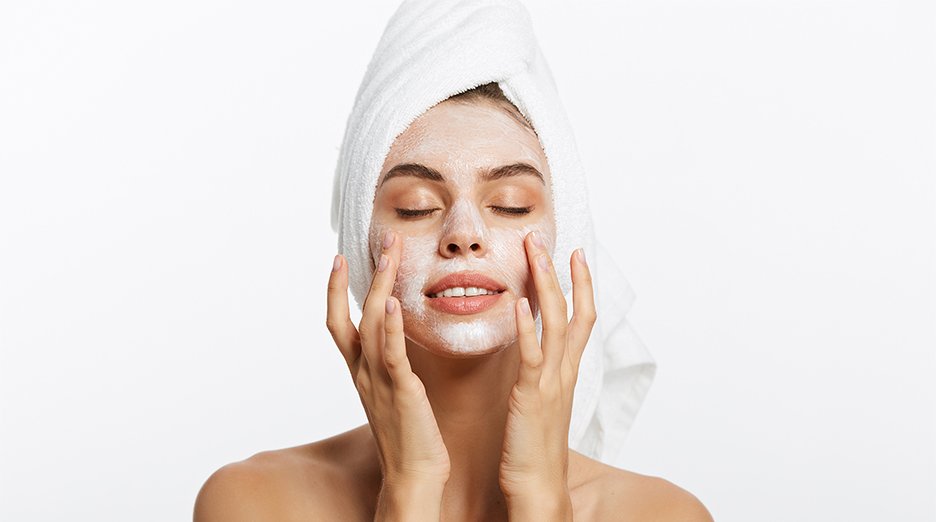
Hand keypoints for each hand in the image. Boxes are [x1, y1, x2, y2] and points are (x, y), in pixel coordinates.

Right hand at [326, 230, 450, 488]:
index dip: (337, 290)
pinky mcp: (400, 392)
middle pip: (353, 313)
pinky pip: (390, 355)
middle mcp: (363, 372)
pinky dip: (388, 328)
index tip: (342, 258)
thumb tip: (395, 341)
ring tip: (392, 254)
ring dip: (381, 286)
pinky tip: (392, 304)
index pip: (339, 322)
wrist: (414, 475)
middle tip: (382, 239)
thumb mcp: (393, 392)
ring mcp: (378, 381)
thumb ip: (390, 365)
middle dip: (365, 274)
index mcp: (361, 371)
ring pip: (371, 325)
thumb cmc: (409, 434)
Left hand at [498, 232, 595, 512]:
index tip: (575, 255)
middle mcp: (563, 372)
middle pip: (571, 312)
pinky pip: (531, 357)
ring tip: (534, 253)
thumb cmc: (533, 449)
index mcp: (565, 373)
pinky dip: (526, 328)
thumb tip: (530, 351)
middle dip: (561, 273)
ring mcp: (550, 383)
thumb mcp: (539, 403)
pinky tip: (517, 303)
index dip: (581, 285)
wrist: (538, 487)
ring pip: (555, 324)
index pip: (580, 319)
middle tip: (547, 239)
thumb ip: (538, 374)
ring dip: (545, 285)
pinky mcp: (531, 398)